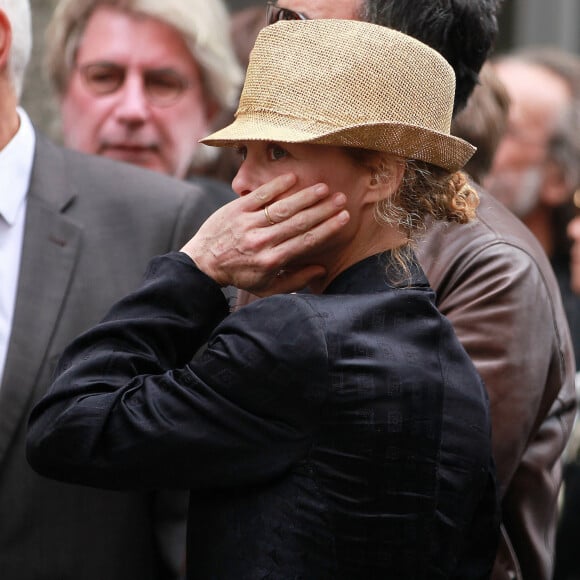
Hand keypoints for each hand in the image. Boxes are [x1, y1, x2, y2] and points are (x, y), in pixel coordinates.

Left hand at [181, 173, 348, 294]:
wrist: (203, 264)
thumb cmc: (240, 276)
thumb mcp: (267, 288)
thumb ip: (295, 280)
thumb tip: (321, 269)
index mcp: (272, 260)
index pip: (306, 241)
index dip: (327, 228)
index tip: (344, 218)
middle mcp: (261, 241)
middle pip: (298, 222)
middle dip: (323, 210)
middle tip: (341, 199)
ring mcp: (248, 224)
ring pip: (282, 208)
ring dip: (305, 196)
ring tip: (324, 188)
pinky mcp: (235, 210)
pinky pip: (259, 195)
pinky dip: (276, 186)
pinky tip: (294, 177)